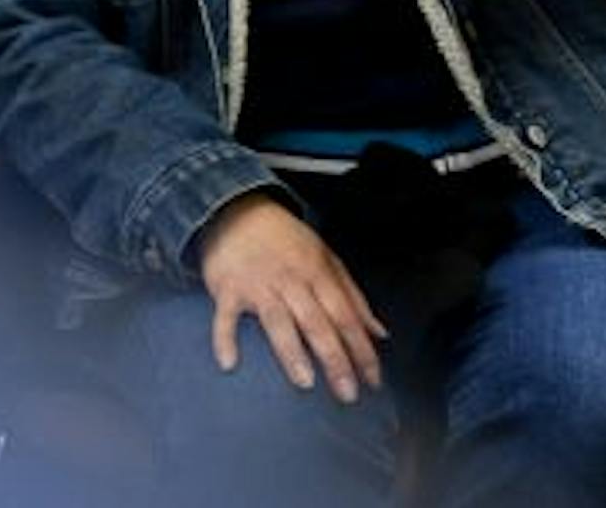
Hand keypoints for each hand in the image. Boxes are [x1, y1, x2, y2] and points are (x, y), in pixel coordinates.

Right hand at [195, 192, 386, 403]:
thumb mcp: (327, 259)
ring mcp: (259, 285)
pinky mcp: (228, 289)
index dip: (362, 348)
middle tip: (348, 394)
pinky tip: (230, 364)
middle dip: (335, 359)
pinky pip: (226, 317)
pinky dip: (226, 338)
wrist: (238, 211)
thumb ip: (353, 297)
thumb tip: (380, 333)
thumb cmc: (287, 241)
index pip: (346, 315)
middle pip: (318, 323)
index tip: (373, 380)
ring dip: (292, 352)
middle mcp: (292, 280)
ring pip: (278, 321)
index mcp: (319, 273)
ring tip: (306, 382)